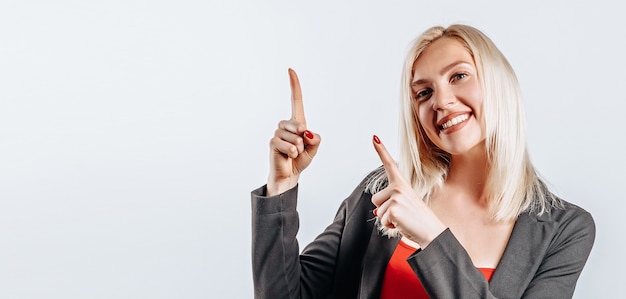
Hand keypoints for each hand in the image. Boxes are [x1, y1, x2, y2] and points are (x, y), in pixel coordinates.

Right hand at [266, 69, 320, 195]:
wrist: (289, 175)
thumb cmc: (300, 160)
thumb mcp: (313, 148)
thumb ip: (315, 139)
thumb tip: (306, 132)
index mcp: (297, 123)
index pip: (295, 101)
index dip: (294, 86)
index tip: (290, 70)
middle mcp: (285, 125)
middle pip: (299, 124)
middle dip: (304, 139)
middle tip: (300, 149)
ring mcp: (278, 133)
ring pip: (295, 137)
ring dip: (298, 148)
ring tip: (293, 154)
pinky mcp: (273, 142)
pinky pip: (288, 145)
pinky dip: (292, 153)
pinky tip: (288, 156)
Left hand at [371, 135, 445, 247]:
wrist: (432, 232)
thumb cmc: (418, 220)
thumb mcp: (404, 206)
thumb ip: (390, 203)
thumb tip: (375, 212)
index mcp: (402, 184)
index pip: (390, 164)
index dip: (381, 150)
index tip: (374, 137)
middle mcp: (399, 187)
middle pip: (375, 199)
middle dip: (384, 209)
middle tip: (402, 214)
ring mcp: (396, 197)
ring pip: (378, 211)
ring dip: (387, 219)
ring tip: (403, 219)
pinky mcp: (393, 209)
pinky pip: (382, 220)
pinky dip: (390, 226)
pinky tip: (402, 224)